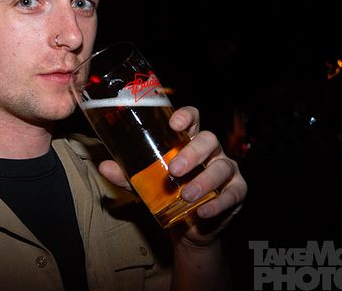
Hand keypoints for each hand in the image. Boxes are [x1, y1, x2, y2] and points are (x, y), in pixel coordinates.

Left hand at [98, 106, 246, 245]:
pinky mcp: (237, 191)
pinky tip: (203, 212)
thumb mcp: (144, 184)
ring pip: (222, 166)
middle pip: (208, 140)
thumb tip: (104, 166)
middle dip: (192, 153)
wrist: (186, 226)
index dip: (186, 116)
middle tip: (174, 170)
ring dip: (204, 181)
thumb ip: (127, 175)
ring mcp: (226, 169)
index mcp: (189, 140)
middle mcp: (210, 150)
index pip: (192, 118)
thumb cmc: (167, 193)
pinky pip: (233, 193)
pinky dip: (218, 203)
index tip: (173, 124)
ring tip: (186, 195)